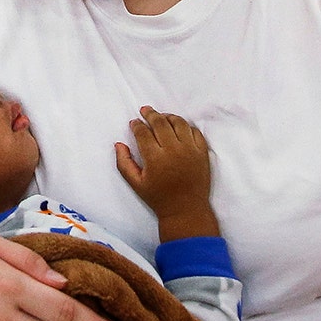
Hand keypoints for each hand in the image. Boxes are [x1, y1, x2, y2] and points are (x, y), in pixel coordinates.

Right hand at [116, 108, 218, 241]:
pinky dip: (185, 126)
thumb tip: (118, 144)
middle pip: (160, 122)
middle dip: (150, 114)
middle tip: (145, 111)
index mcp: (155, 158)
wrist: (186, 209)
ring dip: (168, 116)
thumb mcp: (136, 183)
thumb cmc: (159, 198)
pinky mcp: (202, 152)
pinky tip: (178, 128)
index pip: (143, 132)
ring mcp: (190, 150)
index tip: (134, 122)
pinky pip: (194, 131)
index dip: (137, 125)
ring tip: (161, 117)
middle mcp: (173, 151)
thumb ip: (124, 163)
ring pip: (179, 123)